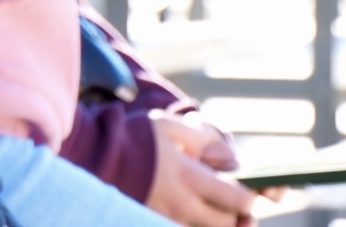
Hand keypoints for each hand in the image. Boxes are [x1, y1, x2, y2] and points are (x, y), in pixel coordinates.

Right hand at [145, 112, 270, 226]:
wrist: (94, 155)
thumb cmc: (134, 137)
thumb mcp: (169, 127)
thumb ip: (205, 142)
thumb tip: (233, 162)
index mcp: (189, 176)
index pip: (237, 199)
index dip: (251, 198)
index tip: (252, 191)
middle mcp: (182, 203)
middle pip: (227, 223)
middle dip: (238, 215)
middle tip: (238, 205)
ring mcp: (168, 217)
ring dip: (218, 222)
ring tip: (218, 210)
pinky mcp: (154, 221)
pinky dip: (196, 223)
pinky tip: (194, 211)